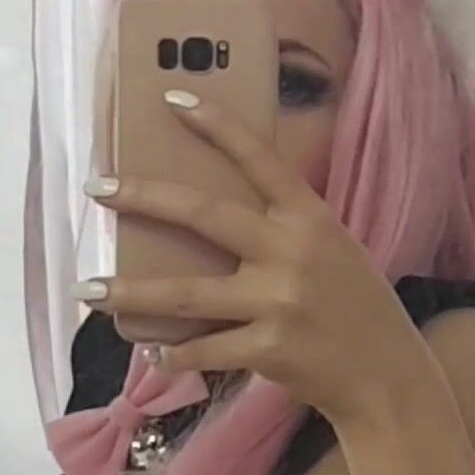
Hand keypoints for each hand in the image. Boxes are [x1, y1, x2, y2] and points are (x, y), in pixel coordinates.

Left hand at [78, 93, 401, 424]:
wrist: (387, 375)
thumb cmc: (354, 307)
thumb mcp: (331, 250)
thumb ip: (283, 229)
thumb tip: (211, 214)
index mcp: (310, 218)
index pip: (260, 158)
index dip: (218, 125)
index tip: (172, 99)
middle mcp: (292, 252)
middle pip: (205, 214)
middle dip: (144, 197)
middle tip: (97, 188)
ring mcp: (278, 301)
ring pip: (187, 292)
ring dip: (131, 290)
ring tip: (87, 288)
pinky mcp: (269, 348)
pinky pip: (205, 349)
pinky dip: (174, 354)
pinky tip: (154, 352)